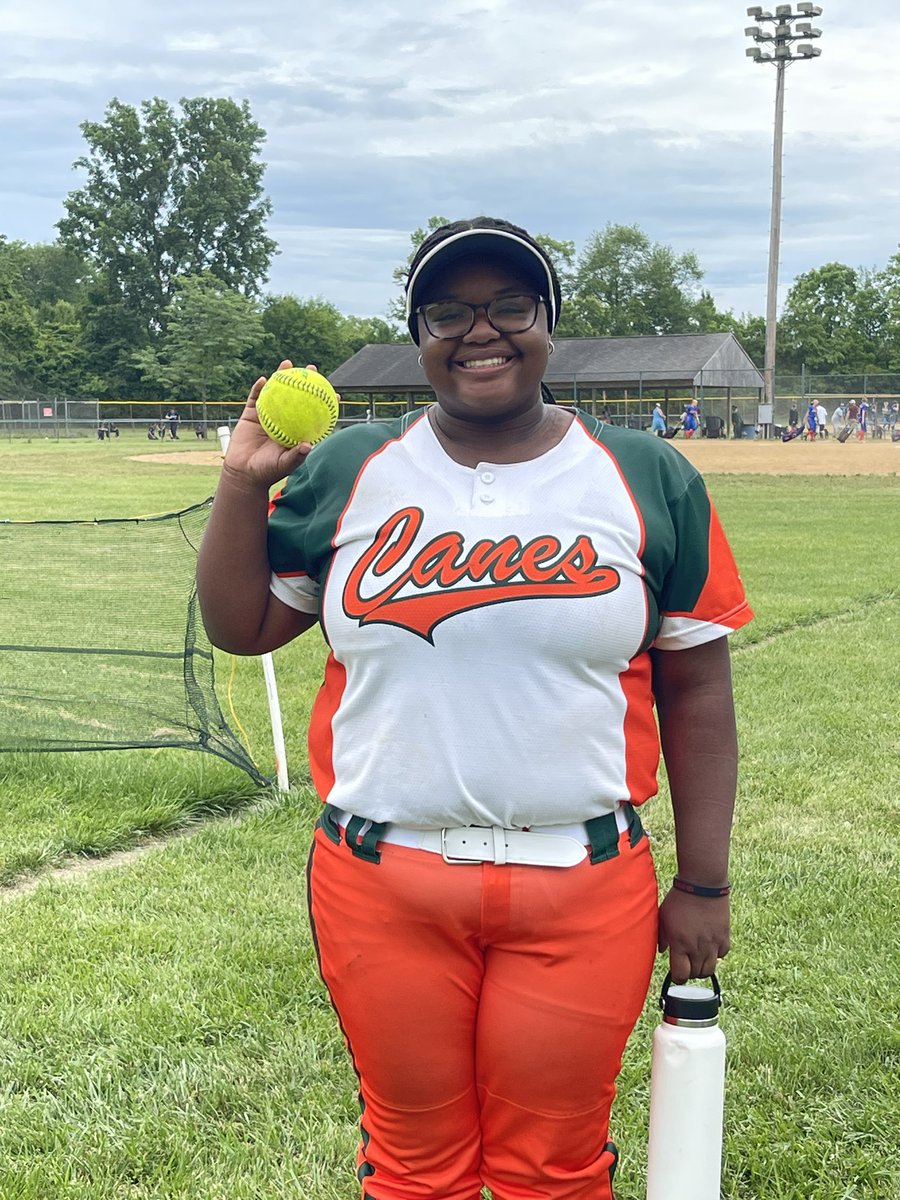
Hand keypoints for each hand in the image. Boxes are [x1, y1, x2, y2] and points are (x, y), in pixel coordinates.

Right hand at [221, 359, 312, 488]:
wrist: (243, 473)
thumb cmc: (267, 471)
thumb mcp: (284, 464)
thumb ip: (296, 455)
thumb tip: (309, 445)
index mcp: (295, 430)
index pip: (313, 414)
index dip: (324, 403)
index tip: (334, 393)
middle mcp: (283, 420)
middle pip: (296, 396)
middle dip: (304, 381)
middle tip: (311, 369)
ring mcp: (267, 415)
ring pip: (276, 392)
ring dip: (281, 376)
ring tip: (287, 363)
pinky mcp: (250, 415)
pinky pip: (255, 398)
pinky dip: (259, 388)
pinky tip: (264, 380)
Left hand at [658, 888, 729, 983]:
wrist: (702, 884)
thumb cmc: (679, 898)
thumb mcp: (663, 916)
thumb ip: (661, 936)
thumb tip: (662, 951)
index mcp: (680, 944)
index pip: (681, 975)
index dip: (677, 978)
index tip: (676, 973)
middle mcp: (697, 947)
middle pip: (696, 975)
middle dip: (689, 972)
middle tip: (685, 963)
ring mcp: (713, 943)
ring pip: (710, 969)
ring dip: (702, 967)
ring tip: (696, 958)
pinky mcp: (725, 937)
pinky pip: (722, 955)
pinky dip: (716, 954)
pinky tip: (709, 945)